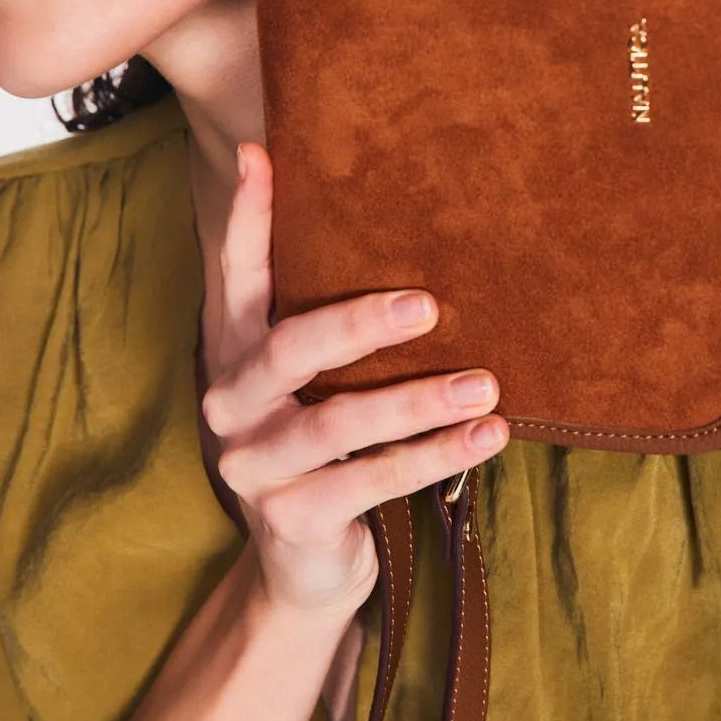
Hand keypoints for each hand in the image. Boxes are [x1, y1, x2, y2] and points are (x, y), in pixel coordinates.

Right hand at [200, 141, 508, 618]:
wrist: (303, 566)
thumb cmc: (327, 447)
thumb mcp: (315, 380)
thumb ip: (331, 316)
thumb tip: (406, 221)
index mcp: (237, 352)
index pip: (237, 275)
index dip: (245, 217)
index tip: (259, 154)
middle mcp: (233, 403)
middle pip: (289, 349)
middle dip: (358, 324)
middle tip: (429, 306)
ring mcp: (256, 466)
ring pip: (338, 422)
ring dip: (418, 401)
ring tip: (486, 384)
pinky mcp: (293, 518)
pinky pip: (372, 480)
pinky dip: (435, 457)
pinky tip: (487, 437)